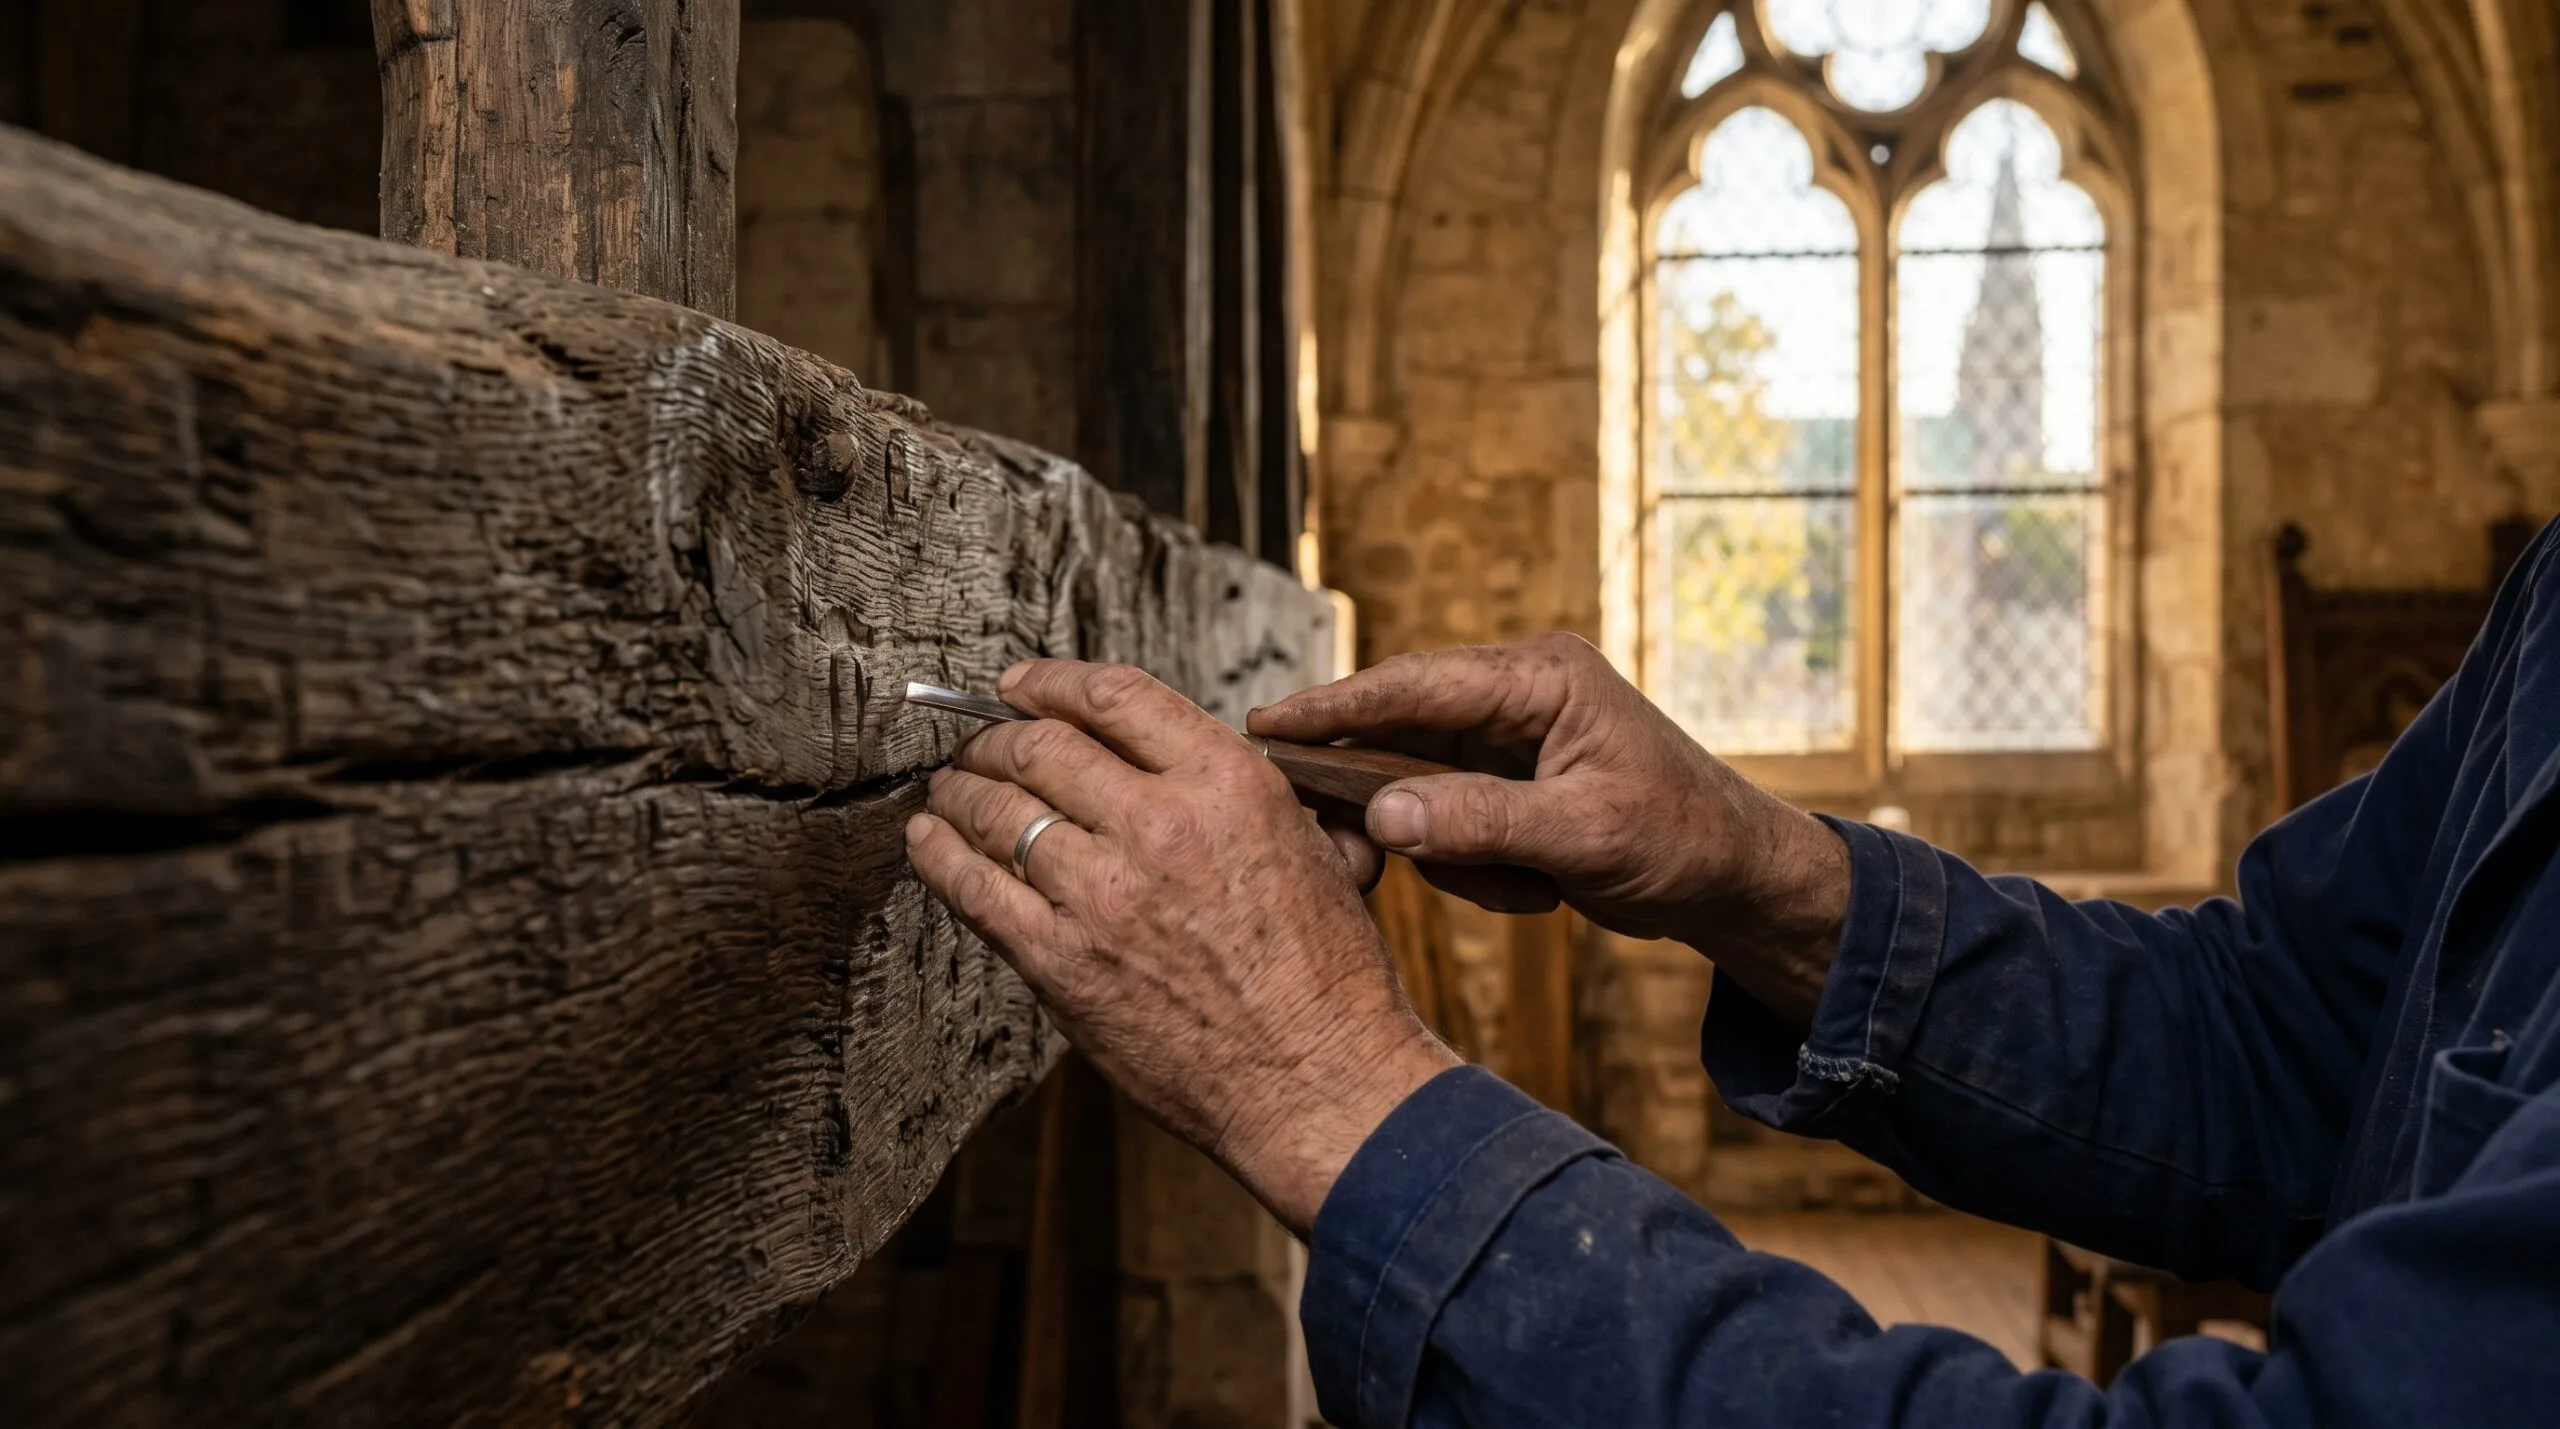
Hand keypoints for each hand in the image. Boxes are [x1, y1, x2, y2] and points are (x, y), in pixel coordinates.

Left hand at [903, 660, 1460, 1234]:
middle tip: (979, 746)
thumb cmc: (1325, 975)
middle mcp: (1161, 825)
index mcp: (1229, 785)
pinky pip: (974, 890)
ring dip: (958, 791)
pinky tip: (928, 842)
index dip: (1051, 682)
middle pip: (1041, 747)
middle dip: (994, 739)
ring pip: (996, 811)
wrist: (1315, 1077)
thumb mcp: (1313, 848)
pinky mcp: (1063, 962)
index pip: (1114, 697)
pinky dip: (939, 856)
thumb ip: (1241, 797)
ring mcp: (1104, 894)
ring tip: (947, 790)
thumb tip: (1185, 768)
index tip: (1021, 686)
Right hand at [1248, 633, 1849, 1025]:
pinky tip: (1537, 889)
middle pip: (1402, 731)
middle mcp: (1518, 695)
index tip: (1265, 727)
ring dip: (1456, 853)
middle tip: (1338, 837)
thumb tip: (1383, 814)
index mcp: (1541, 677)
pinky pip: (1449, 823)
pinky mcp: (1508, 784)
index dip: (1334, 706)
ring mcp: (1511, 741)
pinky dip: (1476, 868)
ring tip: (1524, 886)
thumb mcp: (1583, 834)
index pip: (1413, 684)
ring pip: (1420, 790)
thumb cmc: (1683, 839)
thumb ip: (1481, 821)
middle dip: (1387, 797)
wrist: (1737, 879)